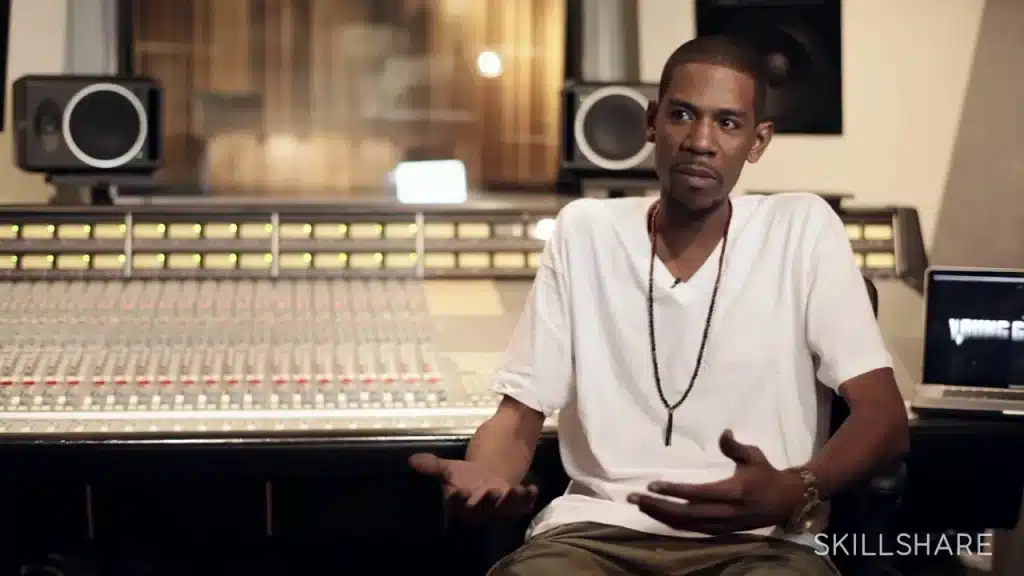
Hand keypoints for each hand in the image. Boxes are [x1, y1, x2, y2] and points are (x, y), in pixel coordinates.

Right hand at [409, 453, 538, 523]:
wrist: (488, 480)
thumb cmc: (466, 477)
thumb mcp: (450, 469)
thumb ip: (432, 466)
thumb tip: (411, 459)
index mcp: (462, 503)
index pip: (458, 504)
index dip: (458, 500)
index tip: (457, 491)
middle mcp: (480, 509)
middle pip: (482, 509)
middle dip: (487, 502)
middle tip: (491, 491)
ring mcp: (499, 508)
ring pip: (504, 508)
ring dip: (509, 501)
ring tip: (514, 490)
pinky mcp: (515, 505)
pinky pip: (522, 505)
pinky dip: (528, 498)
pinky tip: (532, 488)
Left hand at [627, 430, 805, 534]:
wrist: (786, 502)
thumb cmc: (766, 474)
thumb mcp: (753, 455)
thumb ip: (734, 446)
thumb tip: (723, 432)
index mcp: (734, 492)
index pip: (698, 494)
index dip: (674, 491)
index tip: (652, 484)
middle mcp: (726, 512)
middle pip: (685, 514)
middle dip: (657, 506)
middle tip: (633, 496)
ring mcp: (722, 525)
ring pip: (685, 525)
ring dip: (660, 515)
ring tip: (639, 503)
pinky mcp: (720, 531)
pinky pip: (691, 530)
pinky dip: (672, 523)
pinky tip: (656, 514)